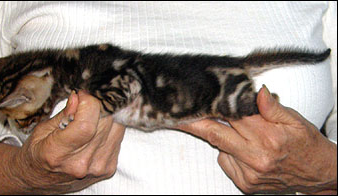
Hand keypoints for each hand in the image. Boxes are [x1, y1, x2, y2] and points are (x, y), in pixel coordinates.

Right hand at [0, 90, 125, 193]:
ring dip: (106, 115)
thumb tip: (79, 97)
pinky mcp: (109, 167)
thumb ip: (64, 113)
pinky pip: (119, 136)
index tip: (82, 95)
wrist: (43, 181)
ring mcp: (97, 167)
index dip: (88, 103)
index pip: (86, 125)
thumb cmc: (39, 154)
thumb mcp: (42, 131)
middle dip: (98, 105)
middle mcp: (81, 163)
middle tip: (86, 102)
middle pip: (105, 123)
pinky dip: (111, 127)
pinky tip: (97, 129)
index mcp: (58, 154)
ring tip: (91, 116)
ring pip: (117, 127)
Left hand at [177, 86, 336, 193]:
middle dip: (195, 123)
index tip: (197, 100)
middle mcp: (256, 157)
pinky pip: (225, 162)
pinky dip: (227, 152)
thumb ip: (272, 107)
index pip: (233, 115)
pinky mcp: (246, 184)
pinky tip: (243, 149)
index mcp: (269, 137)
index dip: (214, 106)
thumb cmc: (306, 145)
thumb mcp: (296, 121)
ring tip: (238, 132)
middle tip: (178, 115)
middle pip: (217, 134)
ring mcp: (249, 173)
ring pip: (220, 148)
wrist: (317, 174)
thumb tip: (256, 91)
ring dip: (219, 136)